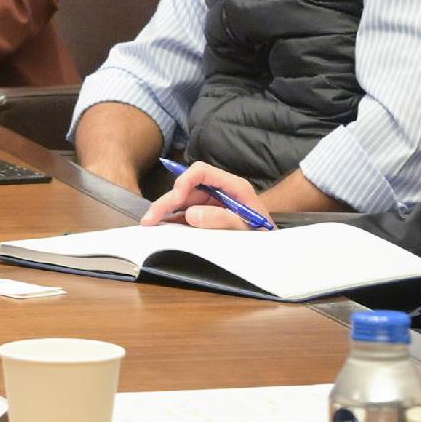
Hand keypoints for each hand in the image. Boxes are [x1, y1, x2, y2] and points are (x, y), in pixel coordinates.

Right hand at [143, 159, 267, 228]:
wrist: (272, 249)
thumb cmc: (264, 236)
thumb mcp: (247, 229)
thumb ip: (222, 220)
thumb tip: (192, 215)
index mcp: (232, 186)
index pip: (202, 172)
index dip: (184, 181)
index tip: (174, 199)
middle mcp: (219, 191)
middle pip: (187, 187)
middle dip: (167, 201)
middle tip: (149, 219)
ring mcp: (211, 203)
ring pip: (182, 201)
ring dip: (164, 210)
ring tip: (148, 224)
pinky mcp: (206, 216)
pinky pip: (185, 214)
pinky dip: (171, 220)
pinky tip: (158, 227)